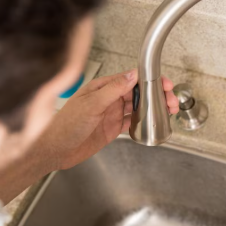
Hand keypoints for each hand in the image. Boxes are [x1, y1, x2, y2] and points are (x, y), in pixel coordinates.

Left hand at [48, 69, 177, 170]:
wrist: (55, 149)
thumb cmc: (65, 125)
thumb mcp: (91, 104)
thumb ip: (113, 90)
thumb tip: (132, 75)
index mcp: (102, 87)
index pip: (130, 79)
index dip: (149, 80)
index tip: (163, 83)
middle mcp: (108, 99)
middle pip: (138, 93)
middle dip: (156, 95)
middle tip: (170, 101)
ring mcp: (110, 114)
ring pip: (137, 107)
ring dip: (153, 108)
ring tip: (167, 111)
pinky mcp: (111, 129)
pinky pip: (131, 123)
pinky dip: (143, 122)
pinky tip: (152, 123)